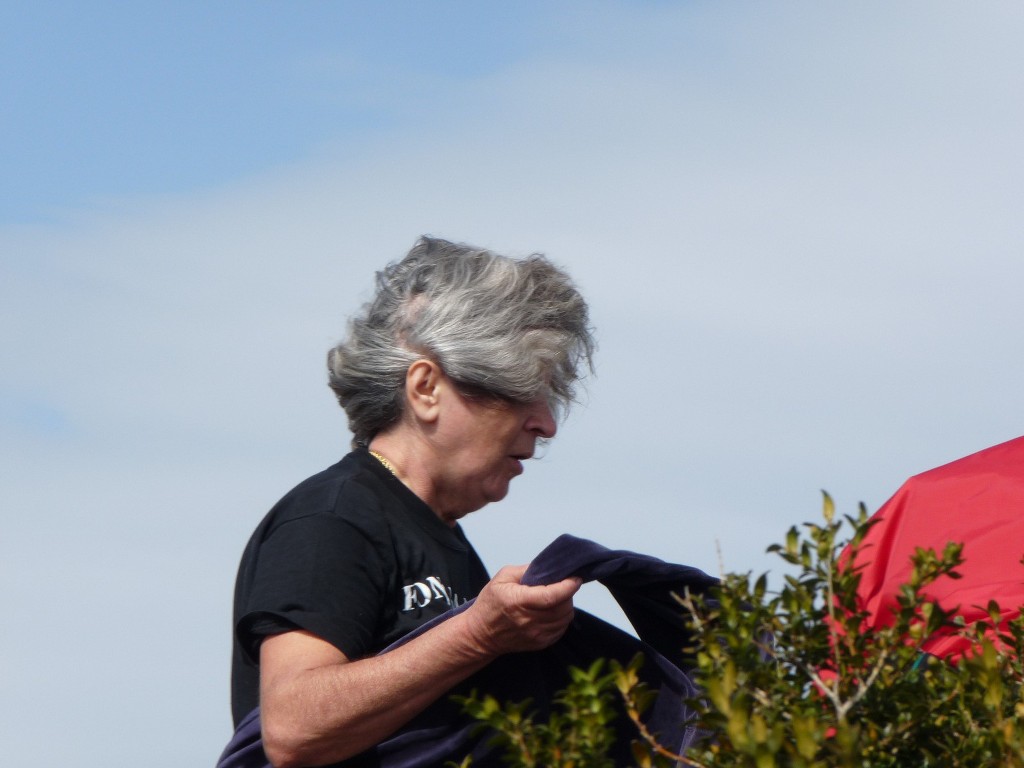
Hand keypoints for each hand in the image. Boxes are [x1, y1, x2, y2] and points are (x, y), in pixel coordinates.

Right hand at [462, 564, 581, 656]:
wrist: (481, 634)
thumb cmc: (490, 604)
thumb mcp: (502, 578)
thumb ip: (526, 570)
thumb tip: (547, 567)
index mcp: (519, 601)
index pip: (552, 596)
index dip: (568, 586)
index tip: (575, 577)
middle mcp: (529, 621)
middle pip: (562, 608)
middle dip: (568, 594)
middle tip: (563, 585)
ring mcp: (535, 635)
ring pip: (565, 619)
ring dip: (566, 606)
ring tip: (557, 597)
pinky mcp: (539, 643)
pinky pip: (561, 630)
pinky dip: (562, 619)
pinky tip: (553, 611)